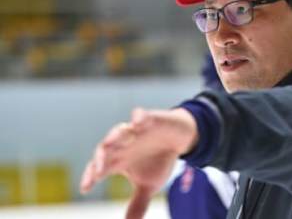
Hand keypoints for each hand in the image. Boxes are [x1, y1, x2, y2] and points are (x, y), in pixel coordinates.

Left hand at [80, 107, 197, 218]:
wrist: (177, 138)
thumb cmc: (158, 160)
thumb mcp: (149, 185)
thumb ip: (138, 204)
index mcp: (118, 161)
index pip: (99, 168)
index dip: (91, 176)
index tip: (86, 188)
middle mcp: (122, 145)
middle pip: (105, 149)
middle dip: (101, 157)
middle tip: (99, 168)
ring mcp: (135, 131)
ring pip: (120, 130)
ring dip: (116, 136)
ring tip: (114, 141)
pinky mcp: (149, 119)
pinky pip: (141, 116)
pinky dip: (139, 118)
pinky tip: (138, 122)